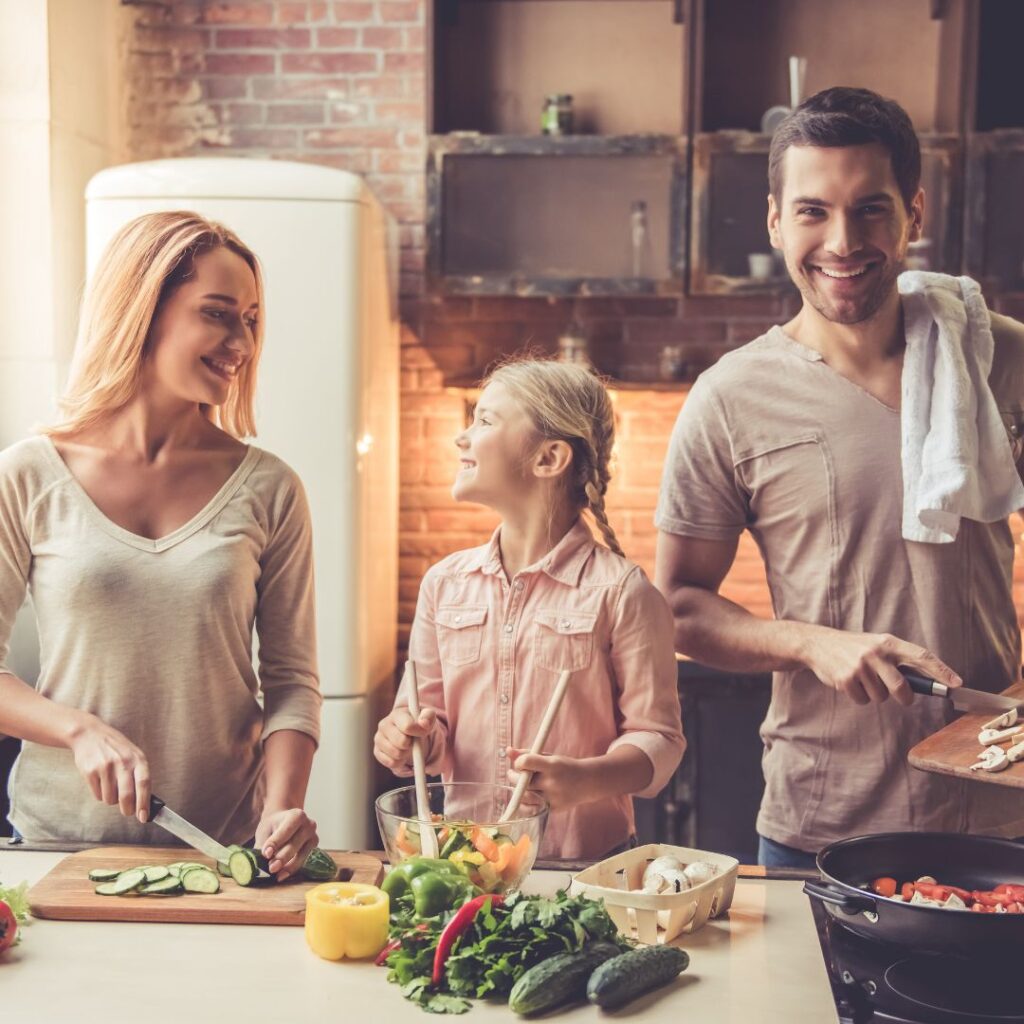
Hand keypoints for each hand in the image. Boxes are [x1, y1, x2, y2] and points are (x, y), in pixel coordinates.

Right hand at [67, 714, 150, 821]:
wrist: (89, 734)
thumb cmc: (115, 748)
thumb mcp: (133, 755)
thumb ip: (139, 774)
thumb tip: (145, 802)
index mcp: (137, 758)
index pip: (144, 783)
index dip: (144, 802)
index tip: (144, 817)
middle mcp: (122, 762)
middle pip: (127, 796)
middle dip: (128, 809)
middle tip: (127, 812)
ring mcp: (105, 766)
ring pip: (110, 799)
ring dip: (111, 800)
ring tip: (111, 787)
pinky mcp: (90, 771)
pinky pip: (98, 795)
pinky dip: (100, 794)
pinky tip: (100, 782)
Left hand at [255, 807, 317, 881]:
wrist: (285, 821)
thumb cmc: (274, 825)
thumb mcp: (266, 830)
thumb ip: (263, 845)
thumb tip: (257, 862)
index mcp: (296, 815)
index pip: (285, 831)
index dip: (275, 843)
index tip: (266, 854)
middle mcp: (309, 824)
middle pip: (294, 844)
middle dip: (282, 858)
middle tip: (270, 868)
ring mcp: (313, 836)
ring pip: (301, 855)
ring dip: (288, 866)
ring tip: (276, 875)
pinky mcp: (314, 847)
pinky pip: (303, 860)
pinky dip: (292, 869)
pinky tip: (282, 874)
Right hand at [373, 707, 437, 775]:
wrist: (409, 732)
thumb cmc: (418, 723)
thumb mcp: (427, 717)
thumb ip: (428, 717)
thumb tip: (424, 723)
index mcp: (396, 714)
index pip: (407, 726)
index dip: (418, 732)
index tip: (424, 733)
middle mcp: (384, 725)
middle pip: (401, 742)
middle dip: (411, 744)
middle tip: (413, 741)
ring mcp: (379, 739)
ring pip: (397, 754)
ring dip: (406, 754)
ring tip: (407, 747)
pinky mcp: (377, 752)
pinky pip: (392, 763)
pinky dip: (400, 762)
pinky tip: (401, 754)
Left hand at [505, 749, 593, 810]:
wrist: (587, 782)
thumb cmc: (564, 767)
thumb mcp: (549, 757)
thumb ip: (527, 754)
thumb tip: (507, 751)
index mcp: (552, 766)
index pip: (527, 762)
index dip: (518, 762)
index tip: (519, 763)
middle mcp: (552, 783)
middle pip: (522, 782)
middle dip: (513, 776)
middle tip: (514, 773)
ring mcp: (552, 799)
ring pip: (523, 797)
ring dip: (517, 790)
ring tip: (520, 784)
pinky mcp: (552, 810)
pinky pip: (530, 809)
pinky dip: (524, 803)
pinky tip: (526, 796)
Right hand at [802, 628, 961, 706]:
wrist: (819, 644)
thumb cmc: (854, 648)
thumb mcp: (876, 646)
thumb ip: (898, 660)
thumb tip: (926, 683)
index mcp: (888, 643)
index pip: (921, 656)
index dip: (941, 671)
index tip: (957, 684)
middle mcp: (875, 653)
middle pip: (901, 687)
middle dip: (903, 697)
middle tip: (901, 697)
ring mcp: (859, 666)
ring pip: (880, 697)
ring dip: (874, 694)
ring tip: (863, 679)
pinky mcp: (846, 679)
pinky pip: (863, 700)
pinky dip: (859, 697)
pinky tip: (850, 683)